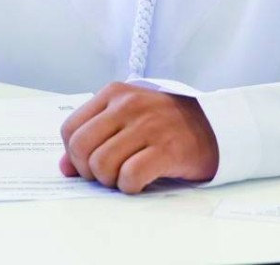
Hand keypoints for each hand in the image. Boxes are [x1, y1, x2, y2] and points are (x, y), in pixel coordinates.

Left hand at [58, 82, 218, 193]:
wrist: (214, 127)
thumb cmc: (164, 124)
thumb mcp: (127, 118)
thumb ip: (94, 136)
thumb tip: (64, 167)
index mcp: (115, 93)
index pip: (69, 129)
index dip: (74, 155)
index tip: (91, 162)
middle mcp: (129, 105)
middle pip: (81, 148)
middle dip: (88, 170)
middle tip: (107, 174)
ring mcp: (148, 126)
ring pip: (101, 165)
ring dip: (110, 180)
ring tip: (125, 176)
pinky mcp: (166, 150)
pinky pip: (129, 177)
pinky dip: (130, 187)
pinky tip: (140, 181)